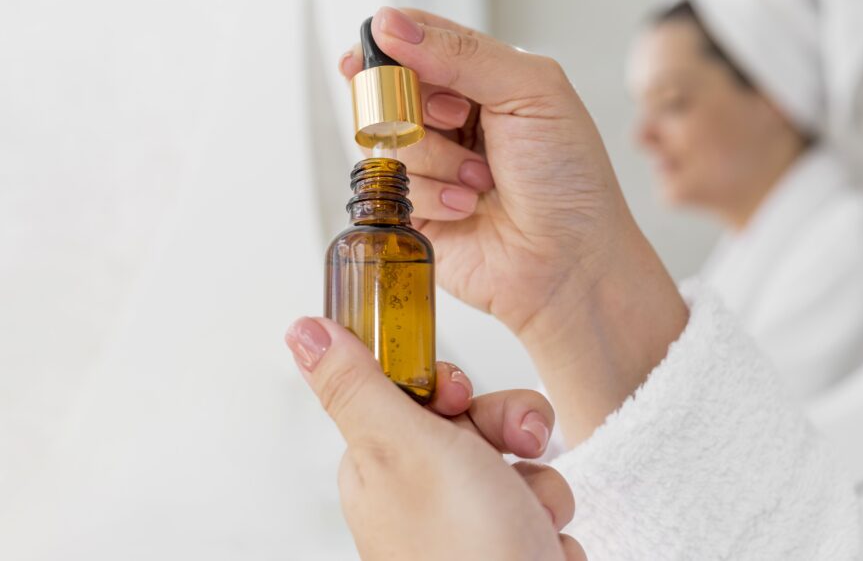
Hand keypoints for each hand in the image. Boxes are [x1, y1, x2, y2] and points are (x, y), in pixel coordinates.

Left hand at [285, 316, 585, 560]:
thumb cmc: (464, 551)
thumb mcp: (405, 446)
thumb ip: (359, 384)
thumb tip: (304, 331)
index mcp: (381, 464)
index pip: (411, 390)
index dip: (446, 385)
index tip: (456, 396)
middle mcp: (422, 492)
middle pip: (473, 418)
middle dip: (508, 428)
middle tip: (513, 450)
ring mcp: (469, 521)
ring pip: (517, 457)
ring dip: (538, 481)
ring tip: (531, 517)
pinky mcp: (511, 543)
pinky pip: (543, 500)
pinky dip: (550, 520)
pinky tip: (541, 545)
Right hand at [342, 7, 626, 336]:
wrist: (572, 262)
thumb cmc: (569, 177)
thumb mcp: (531, 93)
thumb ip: (462, 52)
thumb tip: (390, 25)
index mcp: (481, 77)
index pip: (416, 37)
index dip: (392, 40)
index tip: (383, 49)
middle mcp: (449, 117)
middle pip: (387, 84)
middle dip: (418, 103)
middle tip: (459, 120)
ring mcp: (429, 163)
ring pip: (383, 135)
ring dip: (436, 157)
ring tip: (482, 179)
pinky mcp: (411, 209)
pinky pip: (387, 185)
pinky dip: (431, 194)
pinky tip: (468, 207)